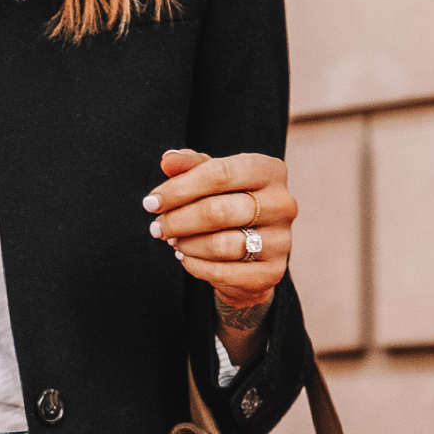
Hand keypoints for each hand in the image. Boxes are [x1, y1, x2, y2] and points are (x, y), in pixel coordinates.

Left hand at [144, 149, 296, 361]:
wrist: (254, 252)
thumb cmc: (229, 204)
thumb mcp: (212, 180)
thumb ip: (190, 167)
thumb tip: (167, 160)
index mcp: (269, 170)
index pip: (219, 174)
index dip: (179, 189)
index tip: (152, 202)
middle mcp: (282, 204)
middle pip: (218, 211)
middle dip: (178, 220)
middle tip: (157, 228)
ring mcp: (281, 240)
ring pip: (221, 245)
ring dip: (187, 244)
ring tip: (173, 241)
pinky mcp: (272, 272)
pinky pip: (224, 272)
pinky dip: (196, 266)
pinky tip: (186, 258)